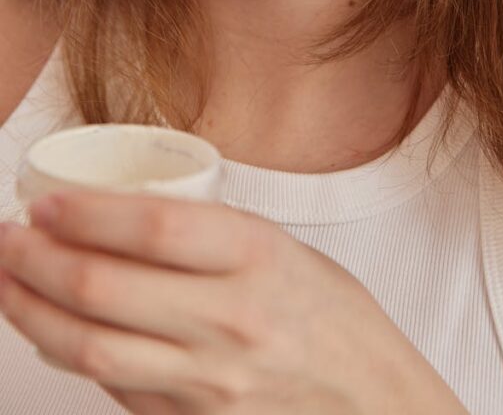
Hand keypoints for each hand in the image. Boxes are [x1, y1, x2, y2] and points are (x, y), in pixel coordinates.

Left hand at [0, 191, 460, 414]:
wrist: (374, 404)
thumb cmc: (337, 320)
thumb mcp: (287, 251)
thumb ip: (214, 239)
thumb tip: (129, 219)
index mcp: (258, 258)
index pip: (155, 226)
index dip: (86, 212)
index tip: (44, 200)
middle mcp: (229, 319)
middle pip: (107, 288)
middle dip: (37, 259)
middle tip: (7, 236)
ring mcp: (208, 380)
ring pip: (94, 346)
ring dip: (33, 312)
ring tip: (6, 280)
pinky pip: (113, 387)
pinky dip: (70, 355)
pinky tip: (47, 331)